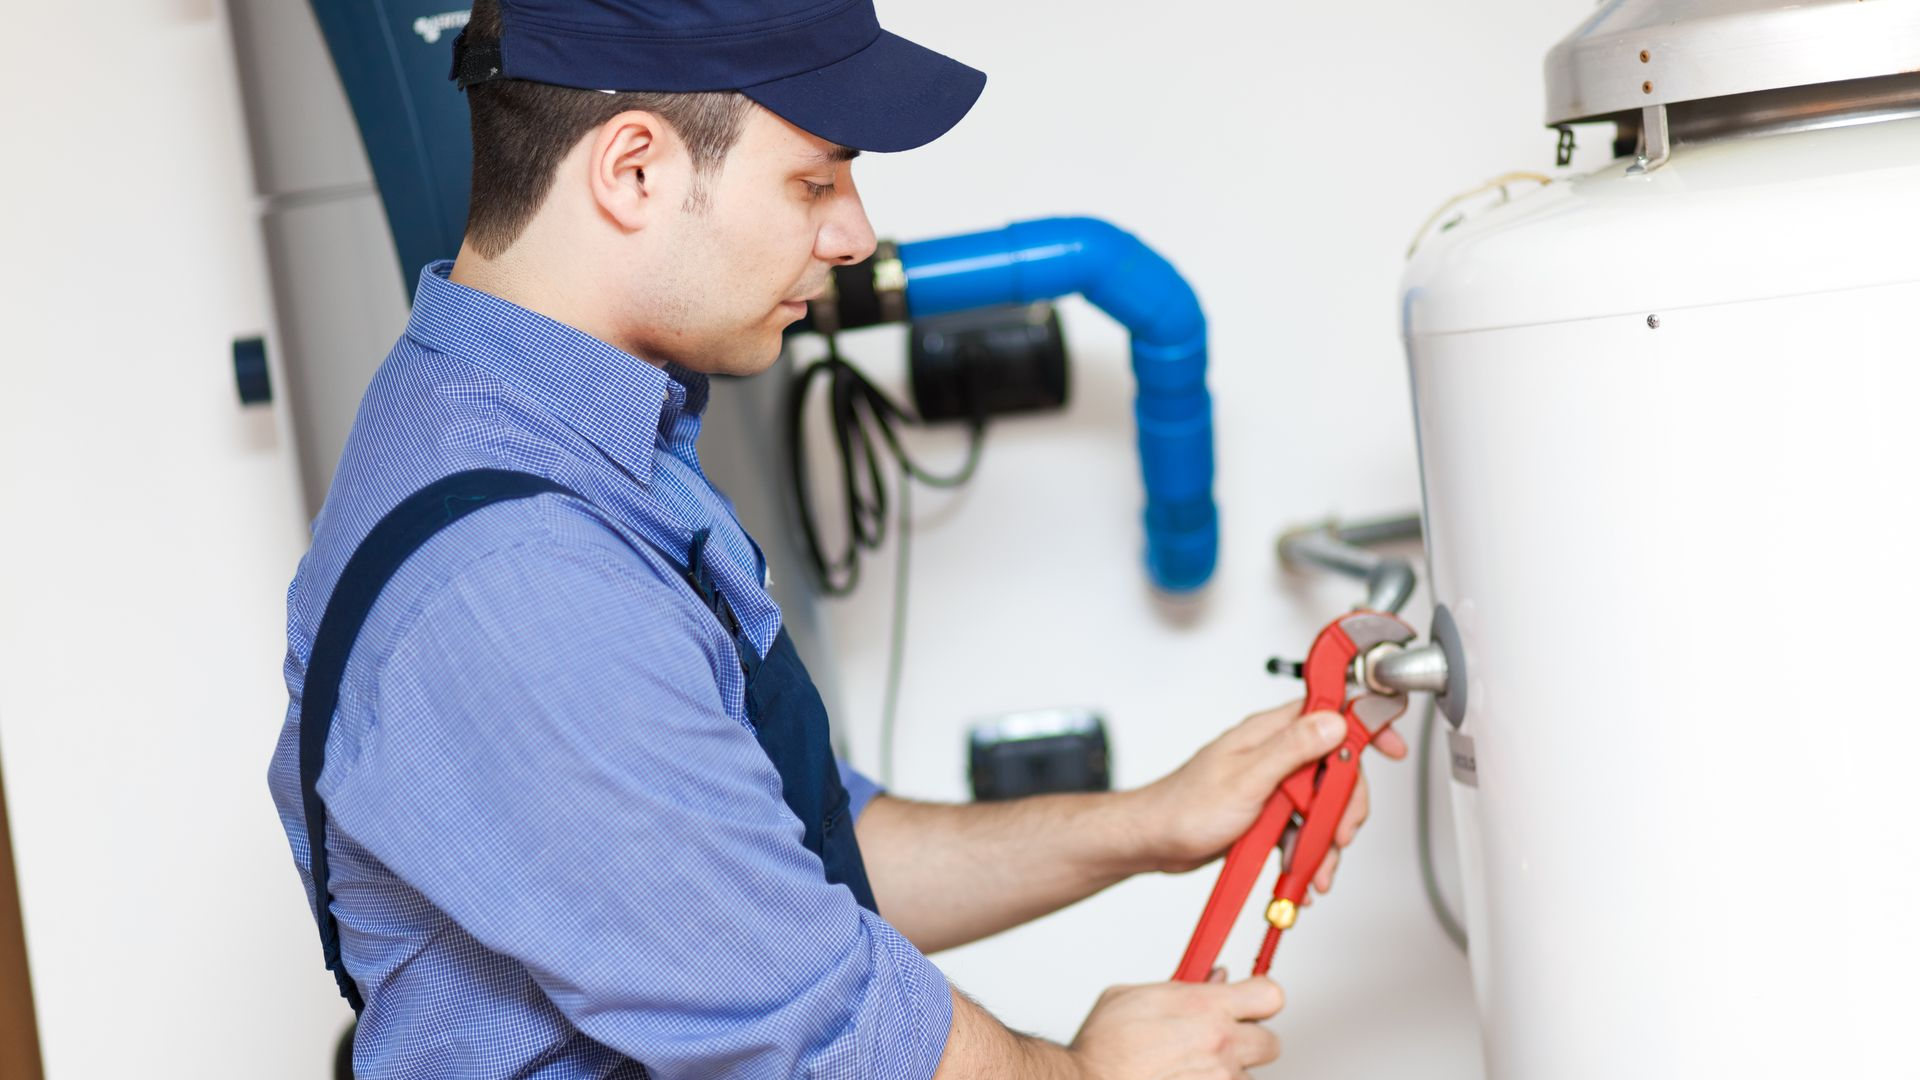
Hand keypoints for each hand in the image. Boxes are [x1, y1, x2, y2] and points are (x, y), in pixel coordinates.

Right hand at [1069, 973, 1284, 1079]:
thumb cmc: (1105, 1048)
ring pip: (1247, 1076)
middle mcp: (1220, 1045)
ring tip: (1194, 1068)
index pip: (1270, 995)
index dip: (1261, 998)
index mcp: (1205, 1007)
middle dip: (1250, 1041)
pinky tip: (1186, 1078)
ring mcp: (1220, 1079)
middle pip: (1271, 1042)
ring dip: (1227, 1072)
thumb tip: (1211, 978)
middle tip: (1224, 1040)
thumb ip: (1180, 985)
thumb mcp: (1132, 995)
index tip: (1252, 1000)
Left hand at [1128, 703, 1407, 889]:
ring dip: (1325, 841)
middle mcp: (1273, 754)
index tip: (1392, 746)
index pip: (1329, 713)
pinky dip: (1307, 853)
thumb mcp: (1246, 779)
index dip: (1364, 725)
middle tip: (1340, 836)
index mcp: (1269, 733)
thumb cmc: (1184, 807)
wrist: (1153, 843)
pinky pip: (1302, 829)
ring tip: (1317, 871)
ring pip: (1322, 805)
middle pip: (1336, 770)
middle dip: (1345, 807)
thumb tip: (1333, 722)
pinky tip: (1301, 876)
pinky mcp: (1267, 812)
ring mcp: (1271, 784)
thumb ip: (1293, 749)